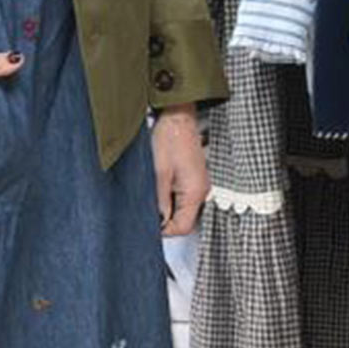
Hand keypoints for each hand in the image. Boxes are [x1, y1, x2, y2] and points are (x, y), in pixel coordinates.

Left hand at [151, 104, 208, 236]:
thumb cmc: (170, 138)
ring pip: (182, 207)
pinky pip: (182, 195)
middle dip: (164, 218)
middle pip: (184, 219)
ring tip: (153, 191)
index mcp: (194, 193)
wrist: (178, 117)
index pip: (183, 227)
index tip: (149, 225)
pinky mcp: (194, 177)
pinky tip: (159, 183)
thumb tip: (156, 221)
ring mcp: (198, 184)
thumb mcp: (158, 173)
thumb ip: (158, 200)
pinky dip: (169, 194)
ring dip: (166, 205)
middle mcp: (201, 190)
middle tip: (147, 208)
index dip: (164, 230)